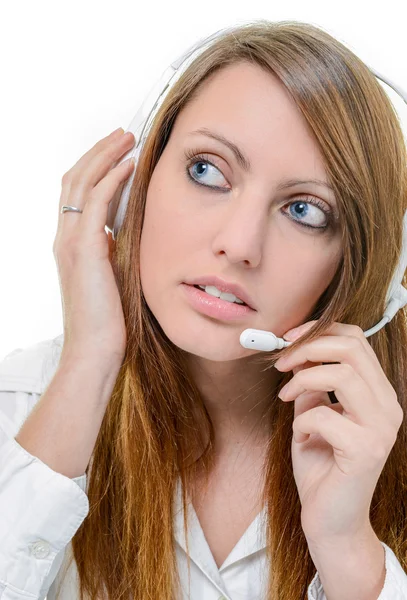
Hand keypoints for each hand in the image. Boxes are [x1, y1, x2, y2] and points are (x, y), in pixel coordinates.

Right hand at [53, 127, 135, 365]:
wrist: (95, 350)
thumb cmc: (107, 322)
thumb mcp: (109, 277)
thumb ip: (109, 252)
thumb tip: (120, 232)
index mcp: (71, 245)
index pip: (78, 195)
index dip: (96, 169)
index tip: (119, 153)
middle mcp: (65, 238)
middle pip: (76, 180)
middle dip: (99, 153)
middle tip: (122, 134)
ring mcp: (70, 242)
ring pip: (82, 183)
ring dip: (105, 156)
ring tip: (127, 138)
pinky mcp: (83, 250)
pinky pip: (95, 203)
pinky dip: (111, 179)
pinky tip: (129, 165)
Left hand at [274, 320, 402, 544]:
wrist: (330, 520)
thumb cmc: (322, 467)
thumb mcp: (312, 415)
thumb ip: (311, 385)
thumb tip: (297, 352)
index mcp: (378, 394)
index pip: (357, 340)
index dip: (319, 331)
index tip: (288, 338)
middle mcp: (387, 407)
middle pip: (351, 348)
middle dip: (308, 347)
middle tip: (281, 361)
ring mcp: (381, 428)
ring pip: (341, 374)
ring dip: (302, 379)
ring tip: (284, 395)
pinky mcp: (365, 450)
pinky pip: (324, 414)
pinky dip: (302, 419)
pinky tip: (301, 435)